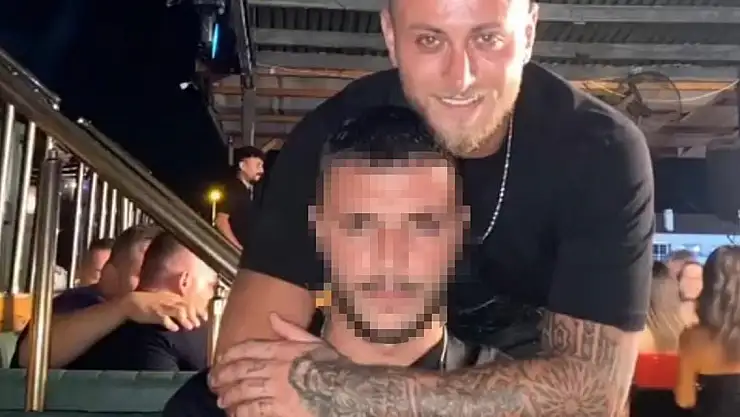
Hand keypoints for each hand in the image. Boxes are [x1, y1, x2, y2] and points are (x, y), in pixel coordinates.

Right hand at [121, 291, 206, 330]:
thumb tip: (186, 313)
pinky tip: (174, 329)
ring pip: (177, 311)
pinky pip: (163, 318)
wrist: (130, 302)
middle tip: (198, 325)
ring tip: (190, 327)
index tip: (205, 317)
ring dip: (185, 319)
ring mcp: (161, 305)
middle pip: (186, 306)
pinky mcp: (153, 312)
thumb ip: (175, 305)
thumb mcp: (163, 300)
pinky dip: (170, 324)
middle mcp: (168, 300)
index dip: (198, 309)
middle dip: (194, 315)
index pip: (189, 302)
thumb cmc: (148, 303)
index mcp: (172, 296)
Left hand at [209, 313, 336, 416]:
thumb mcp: (313, 342)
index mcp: (283, 349)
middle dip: (223, 376)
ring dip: (229, 395)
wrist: (348, 390)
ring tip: (222, 400)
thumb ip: (290, 330)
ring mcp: (276, 389)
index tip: (221, 359)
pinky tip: (235, 413)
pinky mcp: (279, 409)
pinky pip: (253, 409)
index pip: (249, 348)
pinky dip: (240, 411)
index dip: (230, 353)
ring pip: (243, 390)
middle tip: (213, 381)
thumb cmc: (333, 367)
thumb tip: (272, 316)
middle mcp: (276, 367)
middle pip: (241, 370)